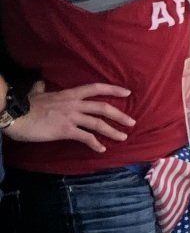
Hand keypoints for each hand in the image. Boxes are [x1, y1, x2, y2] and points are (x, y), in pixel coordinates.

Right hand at [6, 81, 133, 151]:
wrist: (15, 115)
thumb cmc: (25, 106)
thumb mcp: (36, 94)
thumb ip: (41, 88)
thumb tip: (40, 83)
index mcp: (69, 94)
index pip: (96, 88)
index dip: (113, 89)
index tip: (128, 92)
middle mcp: (73, 104)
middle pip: (103, 107)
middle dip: (120, 115)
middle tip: (132, 122)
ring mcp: (70, 117)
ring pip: (98, 124)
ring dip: (112, 131)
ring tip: (123, 137)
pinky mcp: (65, 131)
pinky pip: (85, 137)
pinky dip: (95, 144)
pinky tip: (101, 149)